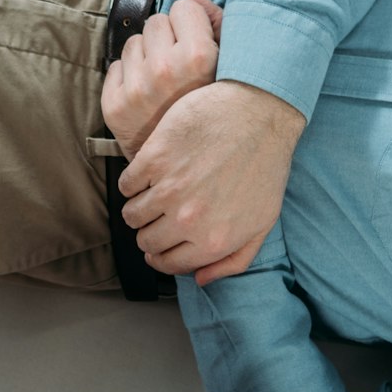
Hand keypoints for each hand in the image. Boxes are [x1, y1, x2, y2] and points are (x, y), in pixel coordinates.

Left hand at [101, 0, 222, 158]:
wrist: (194, 171)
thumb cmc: (217, 115)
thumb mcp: (230, 68)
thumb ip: (217, 24)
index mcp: (198, 58)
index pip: (184, 8)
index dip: (191, 23)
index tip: (197, 42)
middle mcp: (164, 70)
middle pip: (157, 21)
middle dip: (167, 37)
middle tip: (179, 64)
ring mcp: (135, 89)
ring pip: (134, 42)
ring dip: (147, 55)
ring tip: (164, 81)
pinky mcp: (114, 106)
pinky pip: (115, 67)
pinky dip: (129, 76)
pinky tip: (148, 94)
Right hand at [119, 78, 304, 284]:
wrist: (259, 113)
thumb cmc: (265, 167)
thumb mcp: (262, 222)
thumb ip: (233, 259)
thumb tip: (200, 279)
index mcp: (213, 241)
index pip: (167, 263)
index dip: (160, 256)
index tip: (159, 245)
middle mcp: (188, 220)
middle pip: (145, 241)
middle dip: (149, 233)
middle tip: (158, 217)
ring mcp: (168, 188)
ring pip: (131, 214)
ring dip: (138, 208)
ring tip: (153, 193)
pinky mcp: (154, 158)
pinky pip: (127, 183)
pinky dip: (132, 181)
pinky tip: (149, 172)